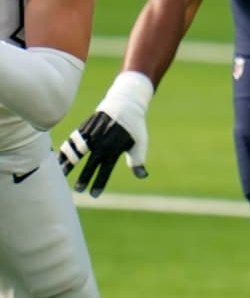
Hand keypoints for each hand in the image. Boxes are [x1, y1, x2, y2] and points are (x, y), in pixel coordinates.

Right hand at [57, 71, 153, 196]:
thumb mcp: (140, 143)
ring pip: (77, 151)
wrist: (125, 103)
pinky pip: (72, 140)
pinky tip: (59, 159)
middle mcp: (102, 142)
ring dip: (69, 163)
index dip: (99, 182)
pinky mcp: (85, 127)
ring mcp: (92, 133)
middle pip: (90, 163)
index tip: (93, 195)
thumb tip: (142, 176)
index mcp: (115, 148)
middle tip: (78, 191)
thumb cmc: (134, 127)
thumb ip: (138, 161)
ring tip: (61, 175)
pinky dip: (65, 149)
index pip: (105, 169)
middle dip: (84, 177)